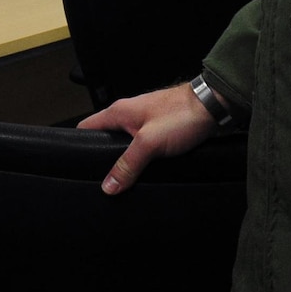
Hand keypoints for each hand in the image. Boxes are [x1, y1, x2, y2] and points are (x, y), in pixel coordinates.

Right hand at [78, 82, 217, 194]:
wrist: (213, 106)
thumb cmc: (182, 114)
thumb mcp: (149, 143)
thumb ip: (127, 165)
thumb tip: (109, 185)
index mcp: (118, 112)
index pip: (86, 127)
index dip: (78, 145)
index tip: (77, 165)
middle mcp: (128, 114)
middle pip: (105, 138)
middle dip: (103, 158)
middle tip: (106, 179)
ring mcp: (144, 121)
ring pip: (125, 143)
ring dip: (126, 159)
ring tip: (126, 178)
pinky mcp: (159, 128)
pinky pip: (142, 145)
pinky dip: (141, 157)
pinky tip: (147, 169)